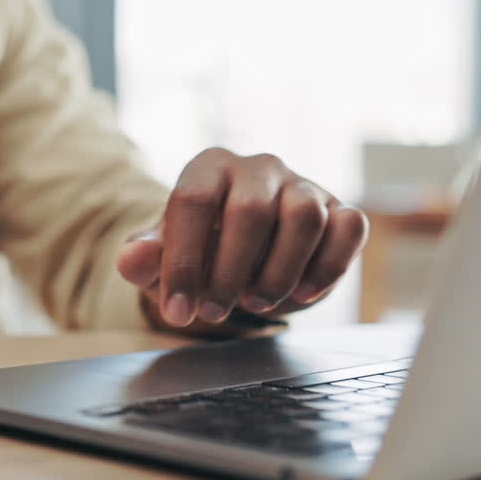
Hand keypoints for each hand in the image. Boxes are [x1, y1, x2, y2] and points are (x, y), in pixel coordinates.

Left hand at [116, 147, 367, 329]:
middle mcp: (258, 167)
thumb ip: (144, 258)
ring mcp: (303, 185)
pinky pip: (348, 227)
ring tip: (256, 302)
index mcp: (209, 167)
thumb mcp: (162, 260)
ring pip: (303, 217)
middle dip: (230, 271)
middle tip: (214, 312)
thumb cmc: (198, 254)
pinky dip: (328, 266)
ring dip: (279, 271)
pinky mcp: (339, 209)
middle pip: (250, 210)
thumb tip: (132, 259)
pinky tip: (302, 294)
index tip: (178, 309)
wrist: (240, 260)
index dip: (184, 259)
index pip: (193, 200)